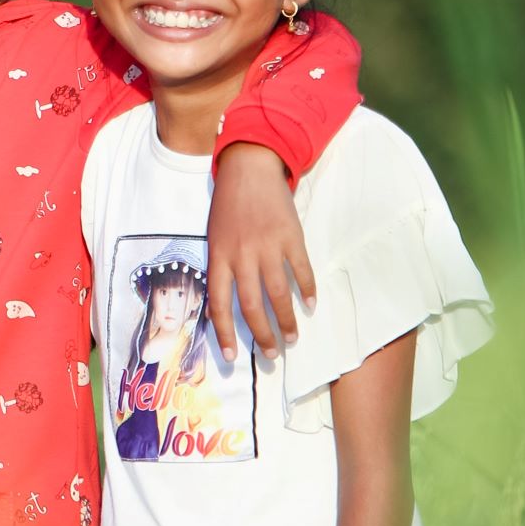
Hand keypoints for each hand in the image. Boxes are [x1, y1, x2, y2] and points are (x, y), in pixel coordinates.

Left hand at [206, 143, 315, 360]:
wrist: (249, 168)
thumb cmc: (228, 206)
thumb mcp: (214, 236)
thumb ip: (221, 268)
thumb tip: (223, 306)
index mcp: (218, 256)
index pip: (219, 304)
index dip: (224, 333)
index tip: (232, 357)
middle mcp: (242, 255)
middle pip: (251, 306)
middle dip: (262, 335)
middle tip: (272, 353)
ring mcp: (268, 246)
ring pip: (278, 294)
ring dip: (286, 320)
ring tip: (292, 338)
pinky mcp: (291, 236)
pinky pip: (301, 270)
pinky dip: (307, 290)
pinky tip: (310, 305)